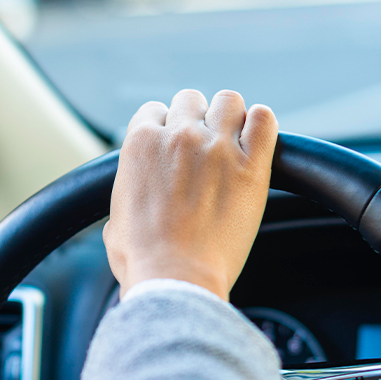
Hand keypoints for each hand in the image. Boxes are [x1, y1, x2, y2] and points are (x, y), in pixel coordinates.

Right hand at [104, 89, 277, 300]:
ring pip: (228, 101)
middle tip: (202, 151)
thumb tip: (128, 206)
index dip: (165, 129)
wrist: (176, 279)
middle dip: (196, 120)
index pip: (155, 110)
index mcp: (141, 143)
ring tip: (231, 144)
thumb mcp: (115, 222)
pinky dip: (261, 126)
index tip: (173, 150)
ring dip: (229, 118)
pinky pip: (265, 120)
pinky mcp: (252, 165)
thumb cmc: (143, 259)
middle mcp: (179, 135)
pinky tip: (257, 143)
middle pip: (191, 100)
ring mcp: (217, 147)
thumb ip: (125, 198)